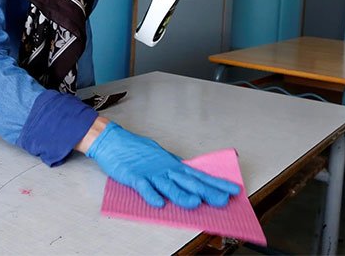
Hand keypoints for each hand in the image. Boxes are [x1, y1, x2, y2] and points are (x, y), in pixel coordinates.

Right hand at [86, 123, 239, 208]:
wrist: (111, 141)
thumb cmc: (135, 149)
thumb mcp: (160, 155)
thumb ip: (173, 164)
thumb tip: (188, 169)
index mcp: (171, 164)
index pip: (198, 175)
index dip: (215, 183)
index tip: (233, 190)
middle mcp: (164, 169)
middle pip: (188, 181)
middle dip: (207, 190)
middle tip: (223, 199)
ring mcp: (149, 173)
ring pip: (168, 185)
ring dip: (182, 194)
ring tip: (195, 203)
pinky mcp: (133, 176)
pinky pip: (143, 187)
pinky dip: (151, 194)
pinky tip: (159, 203)